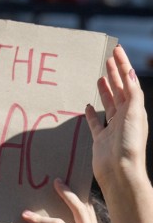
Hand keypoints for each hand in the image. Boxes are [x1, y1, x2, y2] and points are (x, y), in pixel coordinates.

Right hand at [85, 45, 147, 191]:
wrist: (120, 171)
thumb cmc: (129, 144)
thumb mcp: (133, 114)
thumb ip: (131, 93)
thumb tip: (129, 73)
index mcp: (135, 109)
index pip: (128, 82)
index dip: (122, 66)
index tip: (116, 51)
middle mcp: (125, 117)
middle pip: (120, 90)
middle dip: (115, 74)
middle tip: (108, 59)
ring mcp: (113, 128)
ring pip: (109, 104)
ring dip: (105, 90)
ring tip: (100, 78)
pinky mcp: (101, 139)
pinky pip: (96, 123)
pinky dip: (92, 113)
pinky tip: (89, 106)